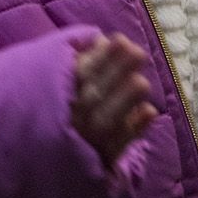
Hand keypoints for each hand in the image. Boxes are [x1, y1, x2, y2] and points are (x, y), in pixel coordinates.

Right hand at [70, 32, 156, 169]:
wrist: (48, 156)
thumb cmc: (62, 105)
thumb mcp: (61, 80)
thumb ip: (81, 60)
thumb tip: (101, 39)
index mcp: (61, 93)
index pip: (80, 73)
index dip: (100, 58)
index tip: (120, 40)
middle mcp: (73, 116)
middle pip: (94, 93)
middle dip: (116, 72)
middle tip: (138, 53)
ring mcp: (87, 139)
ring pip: (105, 120)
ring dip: (124, 100)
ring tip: (142, 82)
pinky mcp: (103, 158)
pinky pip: (118, 145)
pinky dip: (134, 129)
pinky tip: (150, 111)